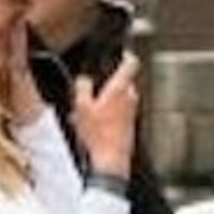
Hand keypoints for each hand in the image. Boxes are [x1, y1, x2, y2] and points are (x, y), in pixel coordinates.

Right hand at [71, 50, 138, 178]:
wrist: (111, 161)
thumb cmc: (98, 135)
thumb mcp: (81, 106)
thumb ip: (82, 86)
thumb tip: (84, 79)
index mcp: (121, 89)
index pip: (131, 64)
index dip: (127, 55)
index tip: (121, 53)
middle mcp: (131, 99)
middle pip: (121, 83)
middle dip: (106, 85)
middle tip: (90, 94)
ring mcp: (132, 113)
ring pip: (118, 100)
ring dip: (104, 103)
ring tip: (86, 116)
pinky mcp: (130, 125)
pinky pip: (118, 114)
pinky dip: (107, 117)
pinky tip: (92, 128)